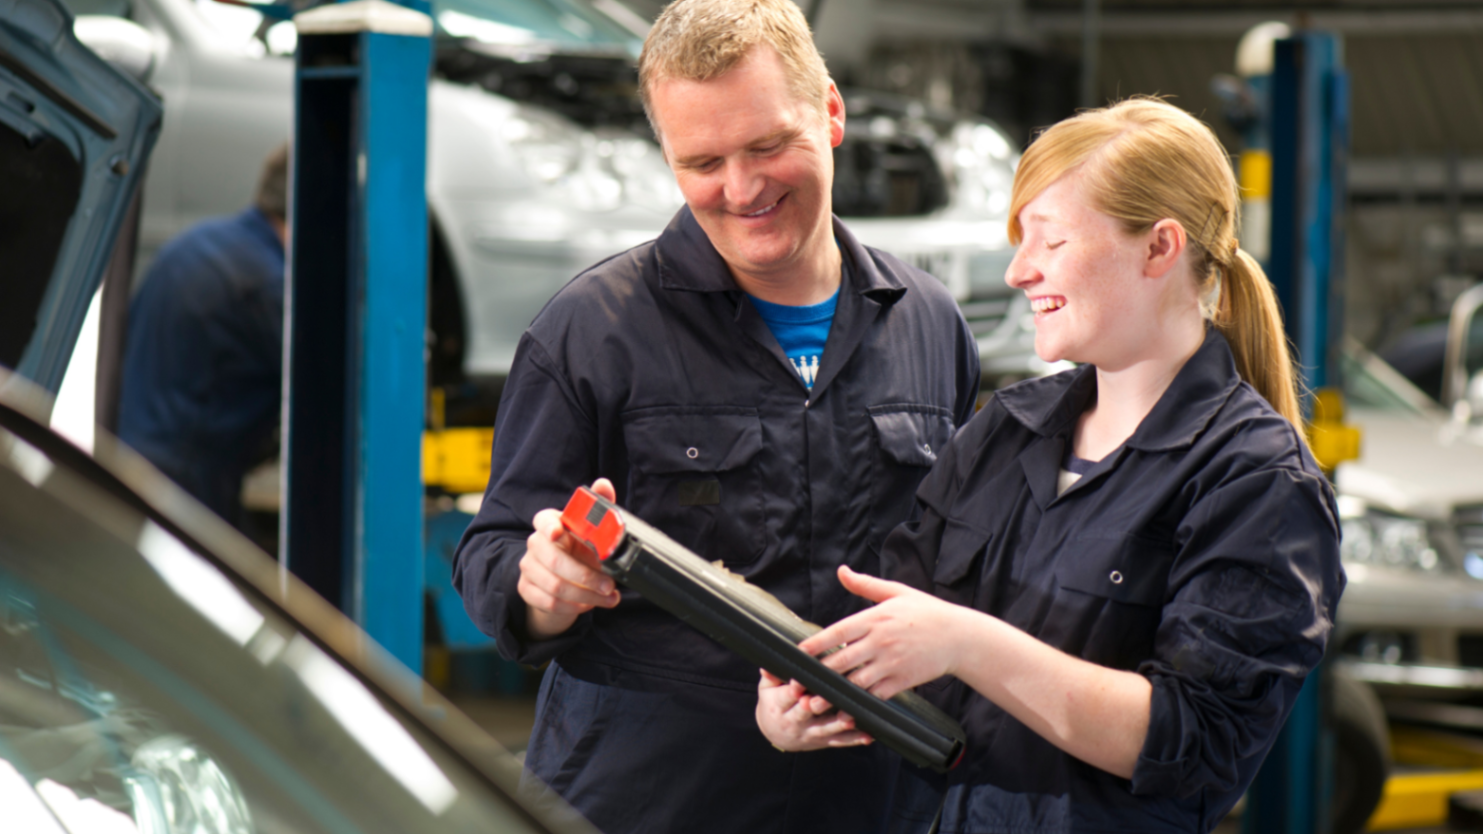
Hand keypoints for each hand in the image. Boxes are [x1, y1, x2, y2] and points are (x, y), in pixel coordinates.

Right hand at [518, 478, 623, 639]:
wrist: (566, 578)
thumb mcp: (593, 531)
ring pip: (554, 585)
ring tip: (607, 597)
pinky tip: (589, 604)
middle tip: (609, 585)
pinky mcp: (526, 589)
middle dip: (586, 576)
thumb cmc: (581, 549)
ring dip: (585, 595)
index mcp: (551, 524)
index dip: (549, 526)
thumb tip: (604, 483)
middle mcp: (535, 544)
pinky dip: (573, 607)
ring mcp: (528, 567)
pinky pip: (549, 602)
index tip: (559, 532)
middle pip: (554, 561)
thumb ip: (599, 507)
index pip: (543, 520)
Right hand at [755, 670, 871, 750]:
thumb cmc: (774, 703)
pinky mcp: (823, 741)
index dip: (792, 691)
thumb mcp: (766, 689)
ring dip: (838, 725)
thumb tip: (766, 665)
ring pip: (825, 729)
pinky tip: (868, 736)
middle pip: (805, 715)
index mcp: (779, 706)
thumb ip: (771, 676)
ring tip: (850, 719)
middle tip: (821, 701)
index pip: (785, 697)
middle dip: (814, 707)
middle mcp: (794, 722)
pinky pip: (840, 741)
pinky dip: (854, 739)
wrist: (775, 734)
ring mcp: (810, 733)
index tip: (798, 684)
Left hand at [797, 566, 968, 699]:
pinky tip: (846, 708)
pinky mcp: (901, 681)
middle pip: (841, 661)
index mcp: (876, 618)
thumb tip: (842, 571)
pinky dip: (859, 703)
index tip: (799, 652)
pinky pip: (875, 695)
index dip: (816, 644)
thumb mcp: (896, 592)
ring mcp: (891, 664)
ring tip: (815, 702)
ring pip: (855, 682)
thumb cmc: (926, 612)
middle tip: (798, 684)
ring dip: (834, 693)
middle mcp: (880, 642)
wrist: (959, 637)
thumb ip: (865, 584)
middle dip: (818, 674)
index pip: (838, 632)